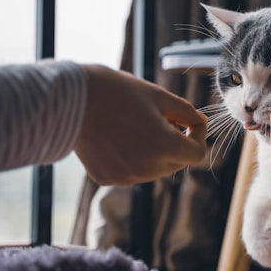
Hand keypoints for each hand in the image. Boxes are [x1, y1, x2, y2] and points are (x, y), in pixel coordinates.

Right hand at [74, 65, 206, 184]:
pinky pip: (133, 172)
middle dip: (177, 142)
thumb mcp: (159, 96)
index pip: (197, 154)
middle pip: (178, 162)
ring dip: (157, 152)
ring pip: (156, 169)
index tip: (189, 122)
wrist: (70, 99)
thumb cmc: (116, 92)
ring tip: (138, 126)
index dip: (198, 136)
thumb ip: (187, 113)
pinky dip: (134, 158)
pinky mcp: (107, 178)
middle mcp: (146, 168)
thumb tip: (201, 124)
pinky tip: (120, 138)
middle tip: (162, 119)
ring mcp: (125, 177)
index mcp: (163, 146)